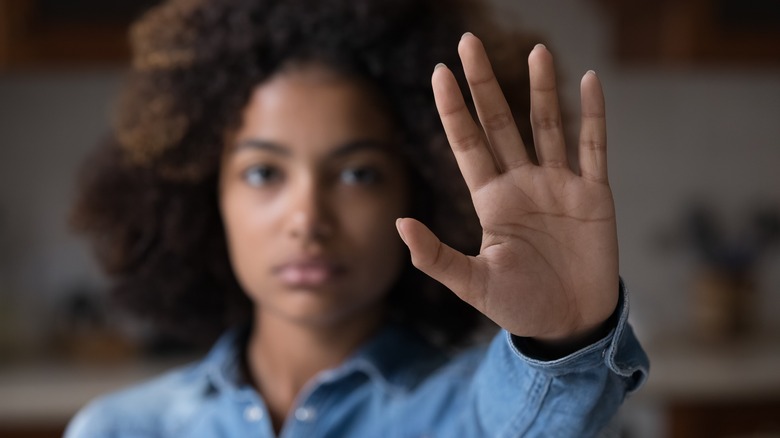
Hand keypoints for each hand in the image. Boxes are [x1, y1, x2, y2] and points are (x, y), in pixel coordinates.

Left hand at [396, 33, 618, 343]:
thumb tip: (398, 223)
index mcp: (492, 201)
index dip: (454, 109)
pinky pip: (593, 146)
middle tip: (469, 42)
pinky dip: (593, 115)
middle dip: (485, 84)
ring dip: (541, 88)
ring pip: (547, 125)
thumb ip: (436, 256)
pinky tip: (588, 81)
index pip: (468, 143)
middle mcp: (522, 184)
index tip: (439, 72)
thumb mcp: (472, 285)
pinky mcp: (593, 194)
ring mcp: (558, 185)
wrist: (570, 325)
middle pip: (501, 122)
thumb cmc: (520, 306)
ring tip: (535, 50)